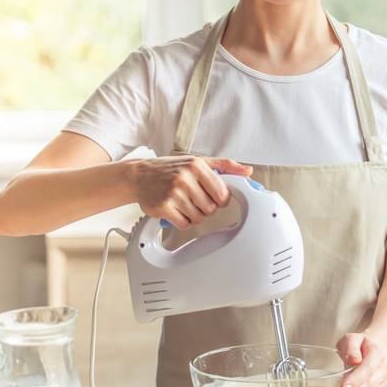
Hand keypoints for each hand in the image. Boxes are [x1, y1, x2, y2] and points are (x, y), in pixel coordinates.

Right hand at [130, 155, 252, 229]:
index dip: (220, 199)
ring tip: (183, 202)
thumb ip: (225, 166)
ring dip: (193, 215)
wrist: (139, 175)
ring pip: (199, 218)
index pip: (223, 193)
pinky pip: (184, 224)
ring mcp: (173, 193)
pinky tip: (175, 210)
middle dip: (205, 207)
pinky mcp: (163, 208)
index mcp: (197, 165)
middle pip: (211, 208)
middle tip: (193, 198)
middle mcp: (185, 178)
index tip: (213, 197)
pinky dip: (182, 221)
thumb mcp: (198, 161)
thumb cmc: (170, 168)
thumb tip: (247, 171)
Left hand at [334, 333, 386, 386]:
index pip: (368, 368)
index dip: (356, 379)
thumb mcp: (352, 339)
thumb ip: (351, 347)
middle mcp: (383, 370)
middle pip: (368, 386)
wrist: (374, 350)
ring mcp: (382, 383)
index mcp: (377, 354)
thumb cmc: (359, 345)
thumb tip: (353, 360)